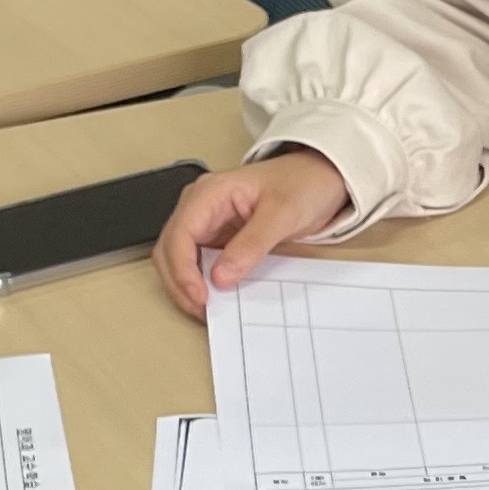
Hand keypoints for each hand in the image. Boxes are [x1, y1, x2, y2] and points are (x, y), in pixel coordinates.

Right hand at [154, 148, 353, 318]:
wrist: (319, 179)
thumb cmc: (302, 185)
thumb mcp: (282, 214)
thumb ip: (251, 244)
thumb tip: (221, 276)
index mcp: (210, 192)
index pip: (179, 233)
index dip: (183, 269)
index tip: (199, 296)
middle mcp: (200, 205)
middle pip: (169, 249)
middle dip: (179, 282)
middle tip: (202, 310)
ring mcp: (206, 221)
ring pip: (177, 258)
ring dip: (185, 285)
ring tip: (207, 309)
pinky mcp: (216, 237)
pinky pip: (197, 262)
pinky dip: (199, 282)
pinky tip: (214, 297)